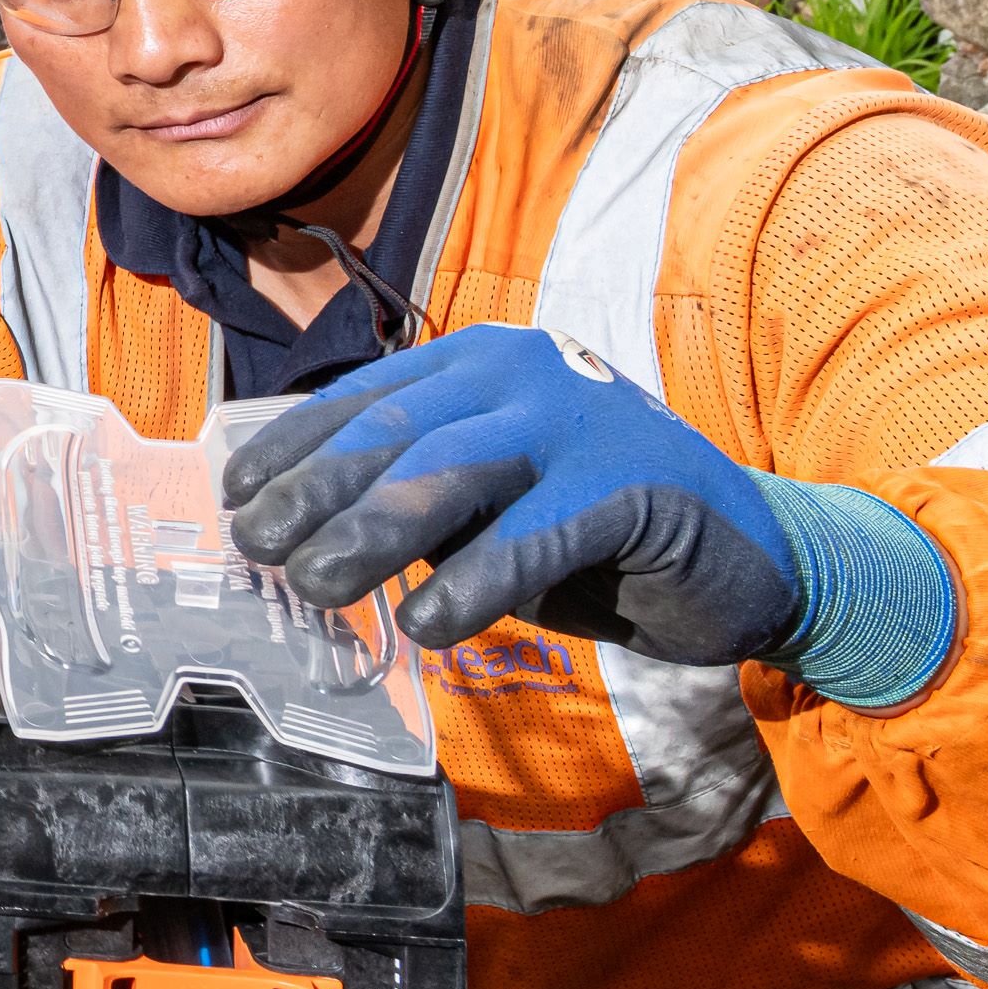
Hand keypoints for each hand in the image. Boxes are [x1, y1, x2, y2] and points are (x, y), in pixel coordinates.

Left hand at [219, 320, 804, 662]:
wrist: (752, 554)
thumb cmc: (597, 531)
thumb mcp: (493, 506)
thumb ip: (418, 506)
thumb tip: (303, 539)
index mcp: (479, 364)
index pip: (363, 400)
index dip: (292, 449)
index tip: (235, 498)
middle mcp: (522, 372)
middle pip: (393, 432)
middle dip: (313, 490)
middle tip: (258, 548)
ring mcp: (579, 419)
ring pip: (449, 470)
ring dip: (370, 530)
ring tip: (314, 584)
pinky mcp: (631, 480)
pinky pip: (533, 533)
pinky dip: (474, 581)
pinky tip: (430, 624)